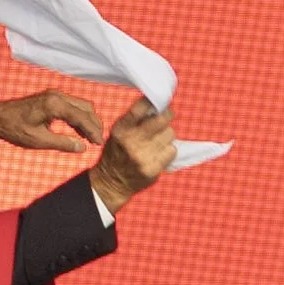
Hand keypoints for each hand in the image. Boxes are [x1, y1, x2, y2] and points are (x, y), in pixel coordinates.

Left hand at [0, 89, 103, 152]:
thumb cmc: (15, 128)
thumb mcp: (39, 140)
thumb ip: (63, 143)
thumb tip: (82, 147)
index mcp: (54, 105)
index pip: (82, 117)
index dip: (93, 131)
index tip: (99, 144)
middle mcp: (57, 96)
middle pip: (86, 108)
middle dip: (94, 125)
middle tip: (98, 142)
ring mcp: (54, 96)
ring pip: (81, 106)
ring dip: (88, 121)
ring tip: (91, 139)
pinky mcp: (51, 99)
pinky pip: (72, 106)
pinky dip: (79, 118)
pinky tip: (80, 132)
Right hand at [89, 97, 175, 212]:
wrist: (111, 182)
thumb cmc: (117, 153)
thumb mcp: (118, 133)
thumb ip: (135, 120)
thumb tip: (156, 106)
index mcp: (121, 129)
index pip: (141, 108)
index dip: (153, 102)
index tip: (159, 103)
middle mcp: (132, 141)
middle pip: (161, 120)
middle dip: (167, 115)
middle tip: (168, 116)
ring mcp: (143, 156)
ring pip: (169, 134)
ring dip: (167, 135)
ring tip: (159, 141)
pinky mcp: (153, 168)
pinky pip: (172, 150)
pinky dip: (169, 150)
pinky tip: (160, 153)